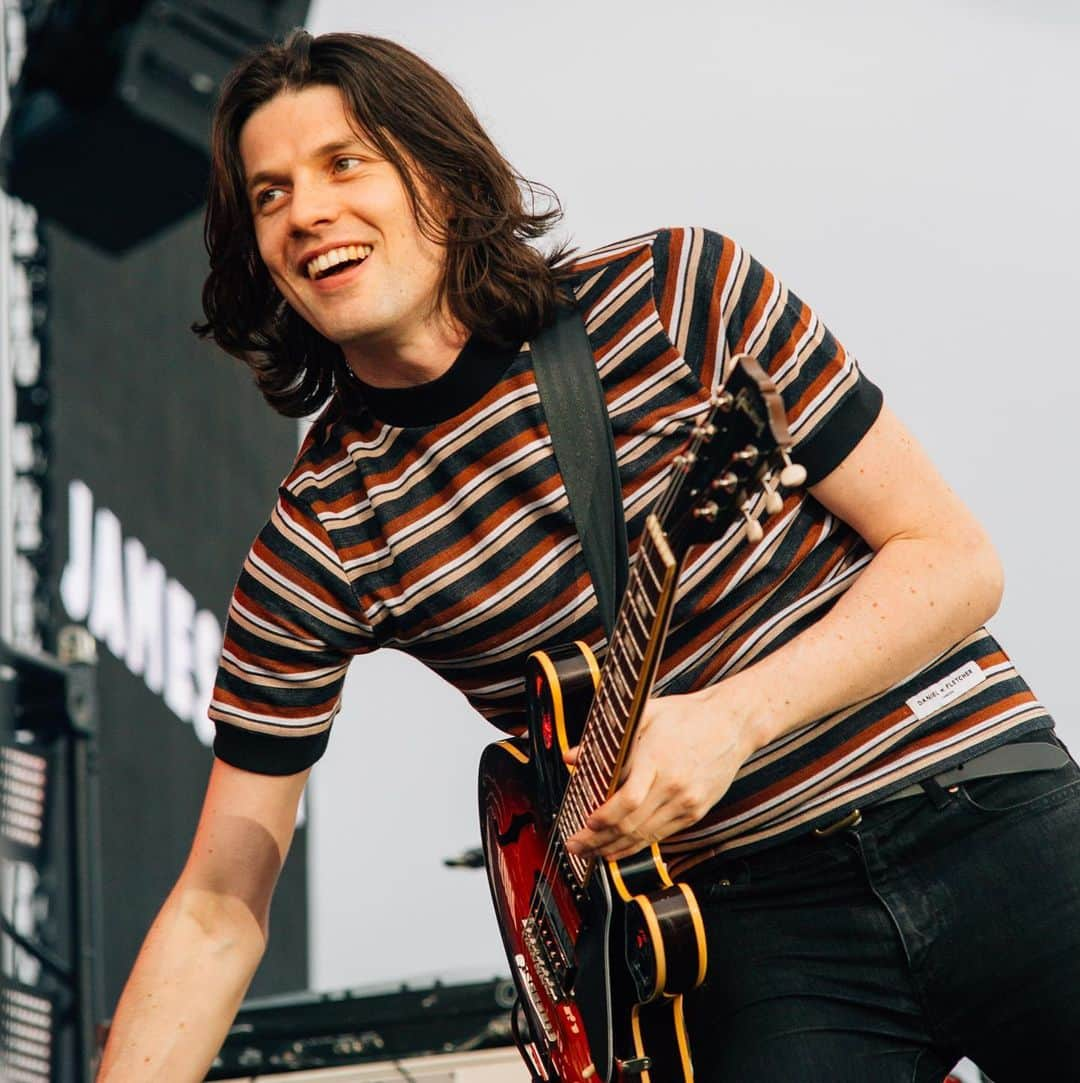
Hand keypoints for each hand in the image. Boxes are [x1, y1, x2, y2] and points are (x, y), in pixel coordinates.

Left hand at [564, 685, 756, 860]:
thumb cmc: (687, 716)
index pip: (627, 799)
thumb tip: (571, 756)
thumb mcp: (645, 715)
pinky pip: (661, 835)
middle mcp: (674, 786)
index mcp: (658, 759)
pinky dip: (637, 846)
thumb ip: (608, 739)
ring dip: (614, 848)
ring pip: (645, 836)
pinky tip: (619, 849)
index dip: (604, 817)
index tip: (585, 822)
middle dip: (598, 840)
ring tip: (590, 853)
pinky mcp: (696, 812)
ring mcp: (687, 802)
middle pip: (632, 824)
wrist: (732, 723)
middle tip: (574, 846)